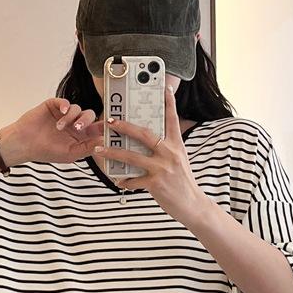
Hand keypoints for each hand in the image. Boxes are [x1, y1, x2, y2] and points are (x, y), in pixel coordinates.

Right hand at [3, 97, 104, 165]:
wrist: (24, 144)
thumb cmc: (46, 151)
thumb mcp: (70, 154)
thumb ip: (88, 148)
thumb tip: (104, 142)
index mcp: (80, 136)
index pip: (96, 129)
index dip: (103, 126)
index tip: (108, 126)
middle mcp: (74, 124)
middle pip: (89, 116)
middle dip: (86, 120)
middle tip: (78, 127)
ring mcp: (64, 114)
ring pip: (77, 109)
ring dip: (71, 117)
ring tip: (59, 127)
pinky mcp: (54, 106)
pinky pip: (65, 102)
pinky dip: (65, 105)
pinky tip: (63, 112)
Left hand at [94, 84, 209, 224]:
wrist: (193, 205)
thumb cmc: (183, 182)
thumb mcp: (179, 160)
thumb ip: (166, 149)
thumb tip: (146, 139)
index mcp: (177, 145)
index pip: (172, 119)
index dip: (168, 103)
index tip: (165, 88)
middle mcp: (170, 153)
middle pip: (144, 134)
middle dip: (125, 126)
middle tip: (110, 121)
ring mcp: (162, 168)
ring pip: (132, 156)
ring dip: (113, 152)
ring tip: (99, 149)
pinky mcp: (156, 183)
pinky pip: (134, 180)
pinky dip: (124, 181)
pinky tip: (119, 181)